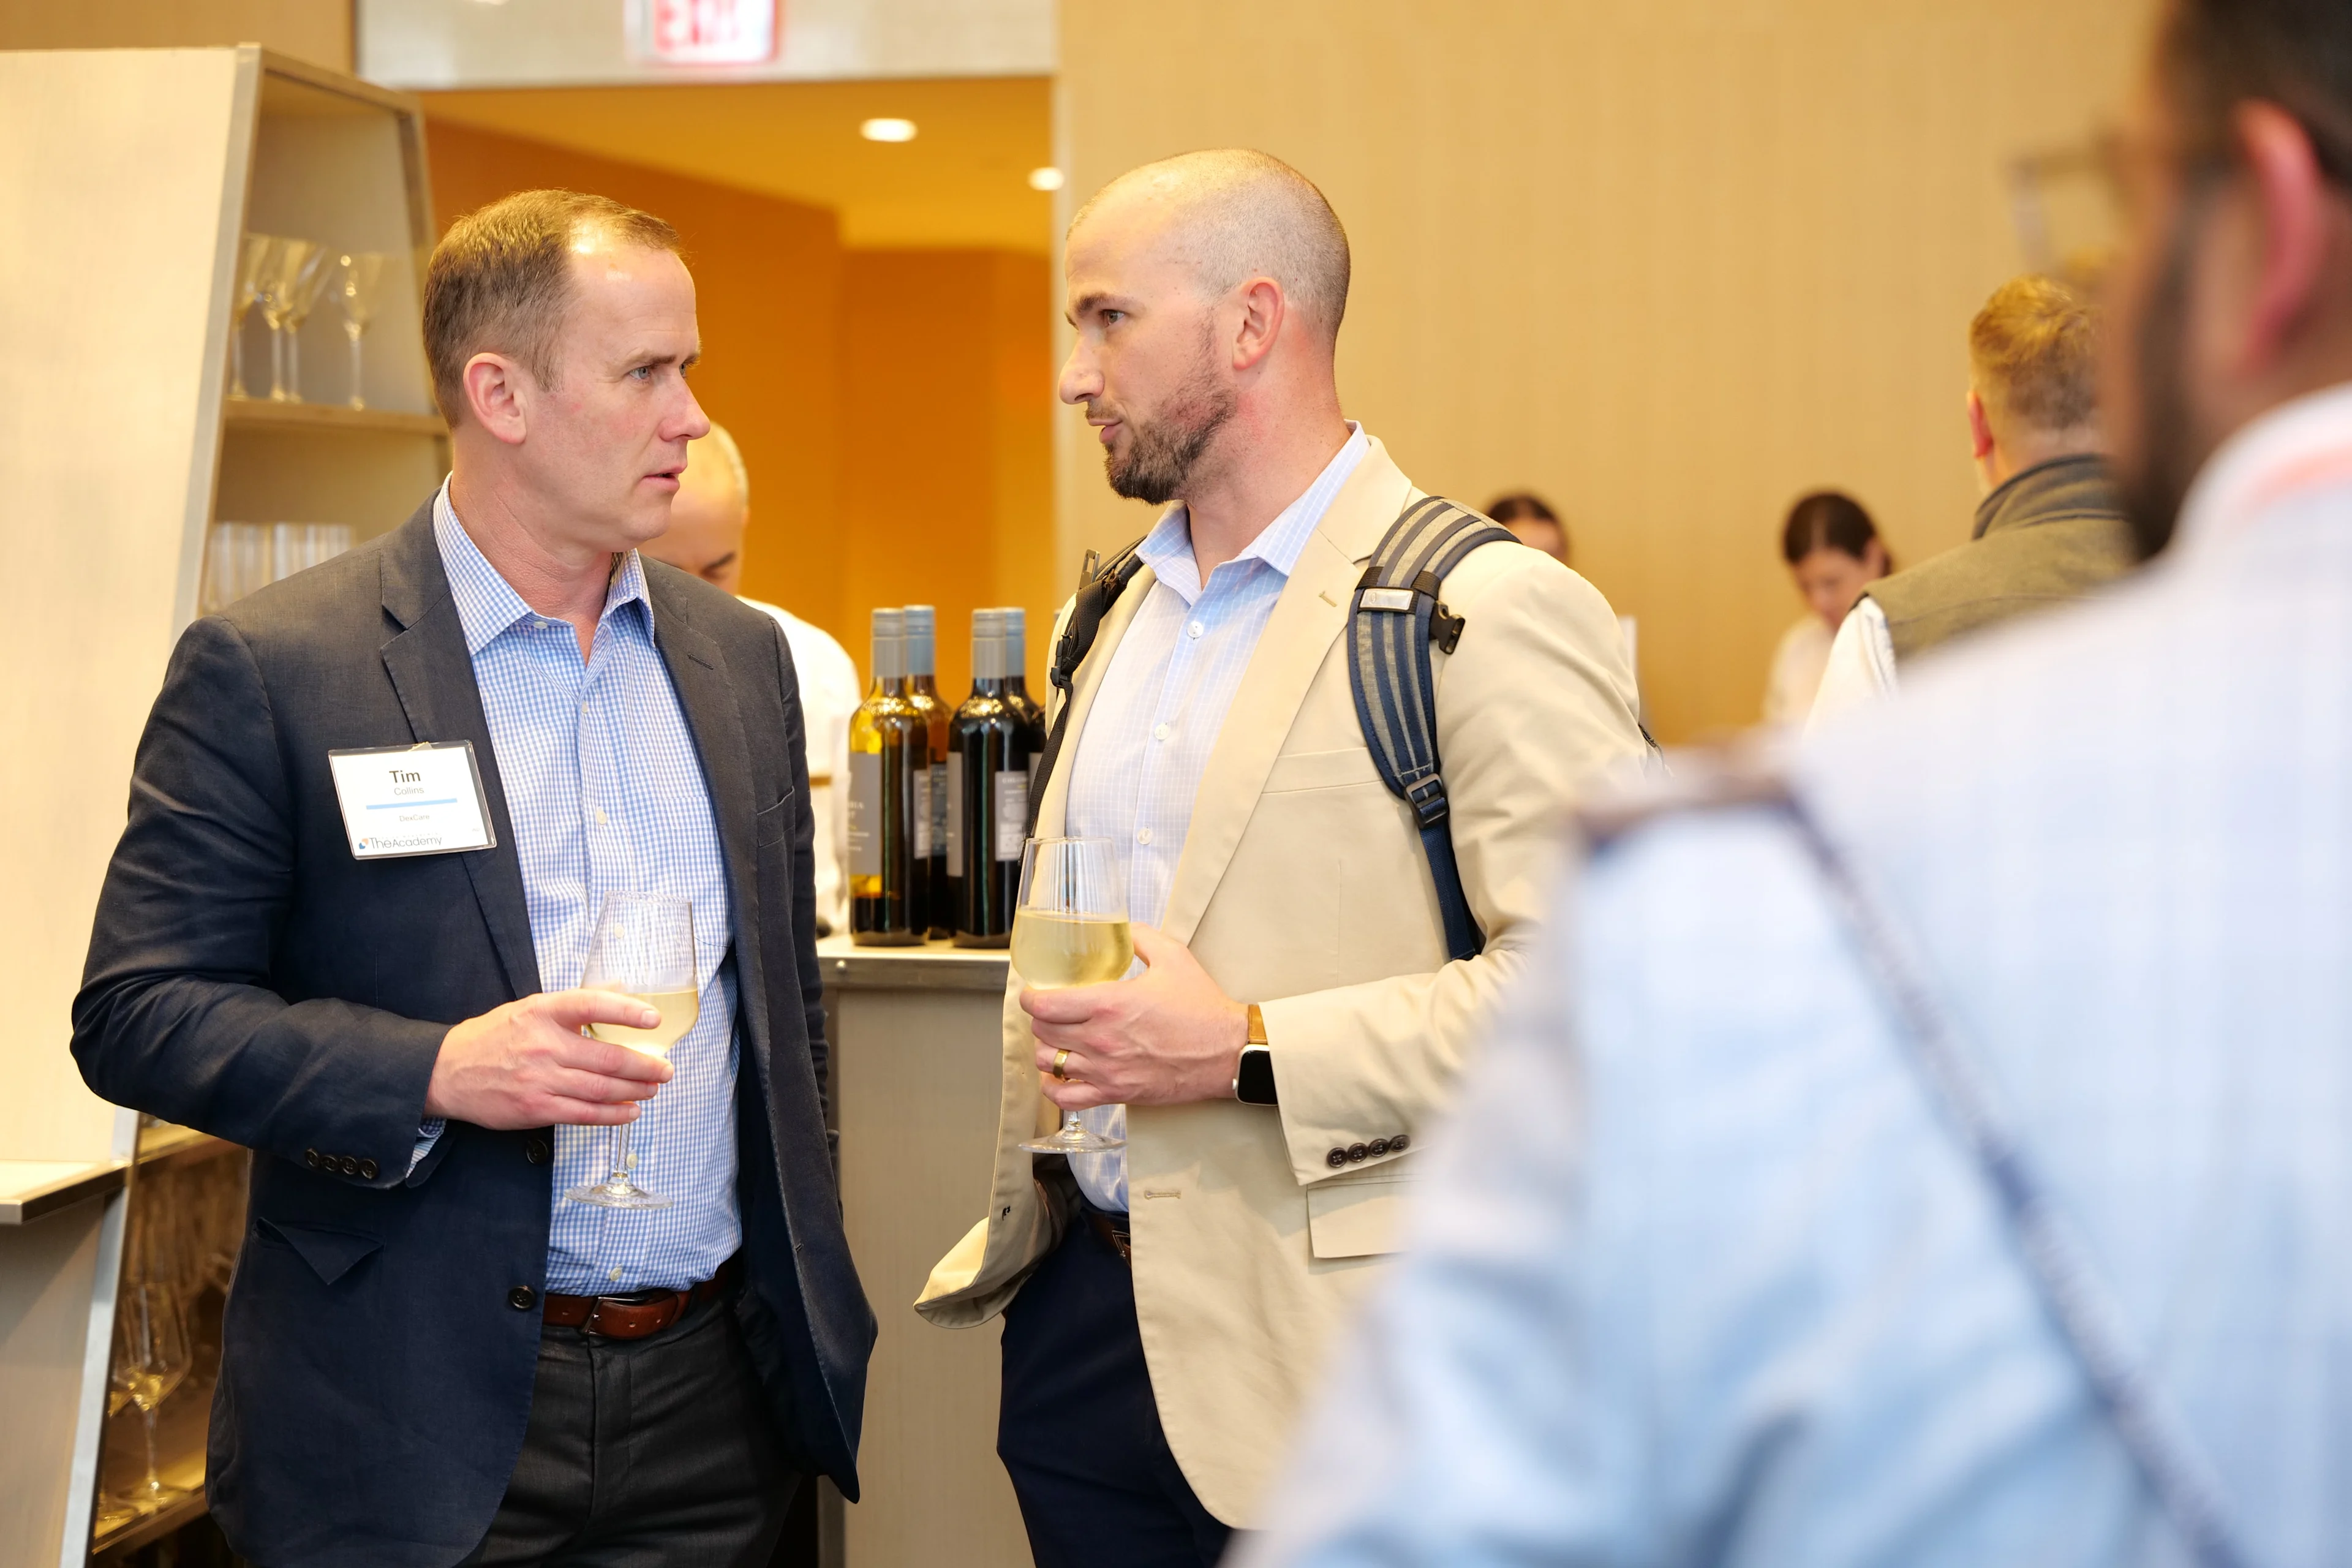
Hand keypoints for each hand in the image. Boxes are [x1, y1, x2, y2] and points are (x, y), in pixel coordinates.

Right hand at [424, 990, 674, 1129]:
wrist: (448, 1071)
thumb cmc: (495, 1037)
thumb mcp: (530, 1007)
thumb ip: (575, 1003)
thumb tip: (623, 990)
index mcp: (542, 1011)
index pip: (592, 1005)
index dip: (628, 1011)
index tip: (654, 1019)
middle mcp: (543, 1044)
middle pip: (607, 1057)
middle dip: (644, 1066)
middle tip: (666, 1069)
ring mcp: (539, 1079)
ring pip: (600, 1089)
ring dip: (635, 1090)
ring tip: (653, 1088)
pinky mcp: (535, 1108)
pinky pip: (584, 1114)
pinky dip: (612, 1114)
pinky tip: (630, 1111)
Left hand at [1023, 926, 1247, 1108]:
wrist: (1227, 1052)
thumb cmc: (1202, 1008)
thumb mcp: (1173, 957)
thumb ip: (1140, 937)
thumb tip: (1121, 929)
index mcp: (1108, 1004)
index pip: (1044, 1005)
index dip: (1031, 997)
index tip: (1034, 993)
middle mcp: (1100, 1040)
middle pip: (1042, 1032)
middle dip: (1041, 1020)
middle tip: (1052, 1012)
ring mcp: (1106, 1071)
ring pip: (1049, 1064)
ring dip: (1047, 1050)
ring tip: (1058, 1041)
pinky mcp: (1116, 1093)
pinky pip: (1067, 1098)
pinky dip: (1055, 1088)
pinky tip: (1060, 1076)